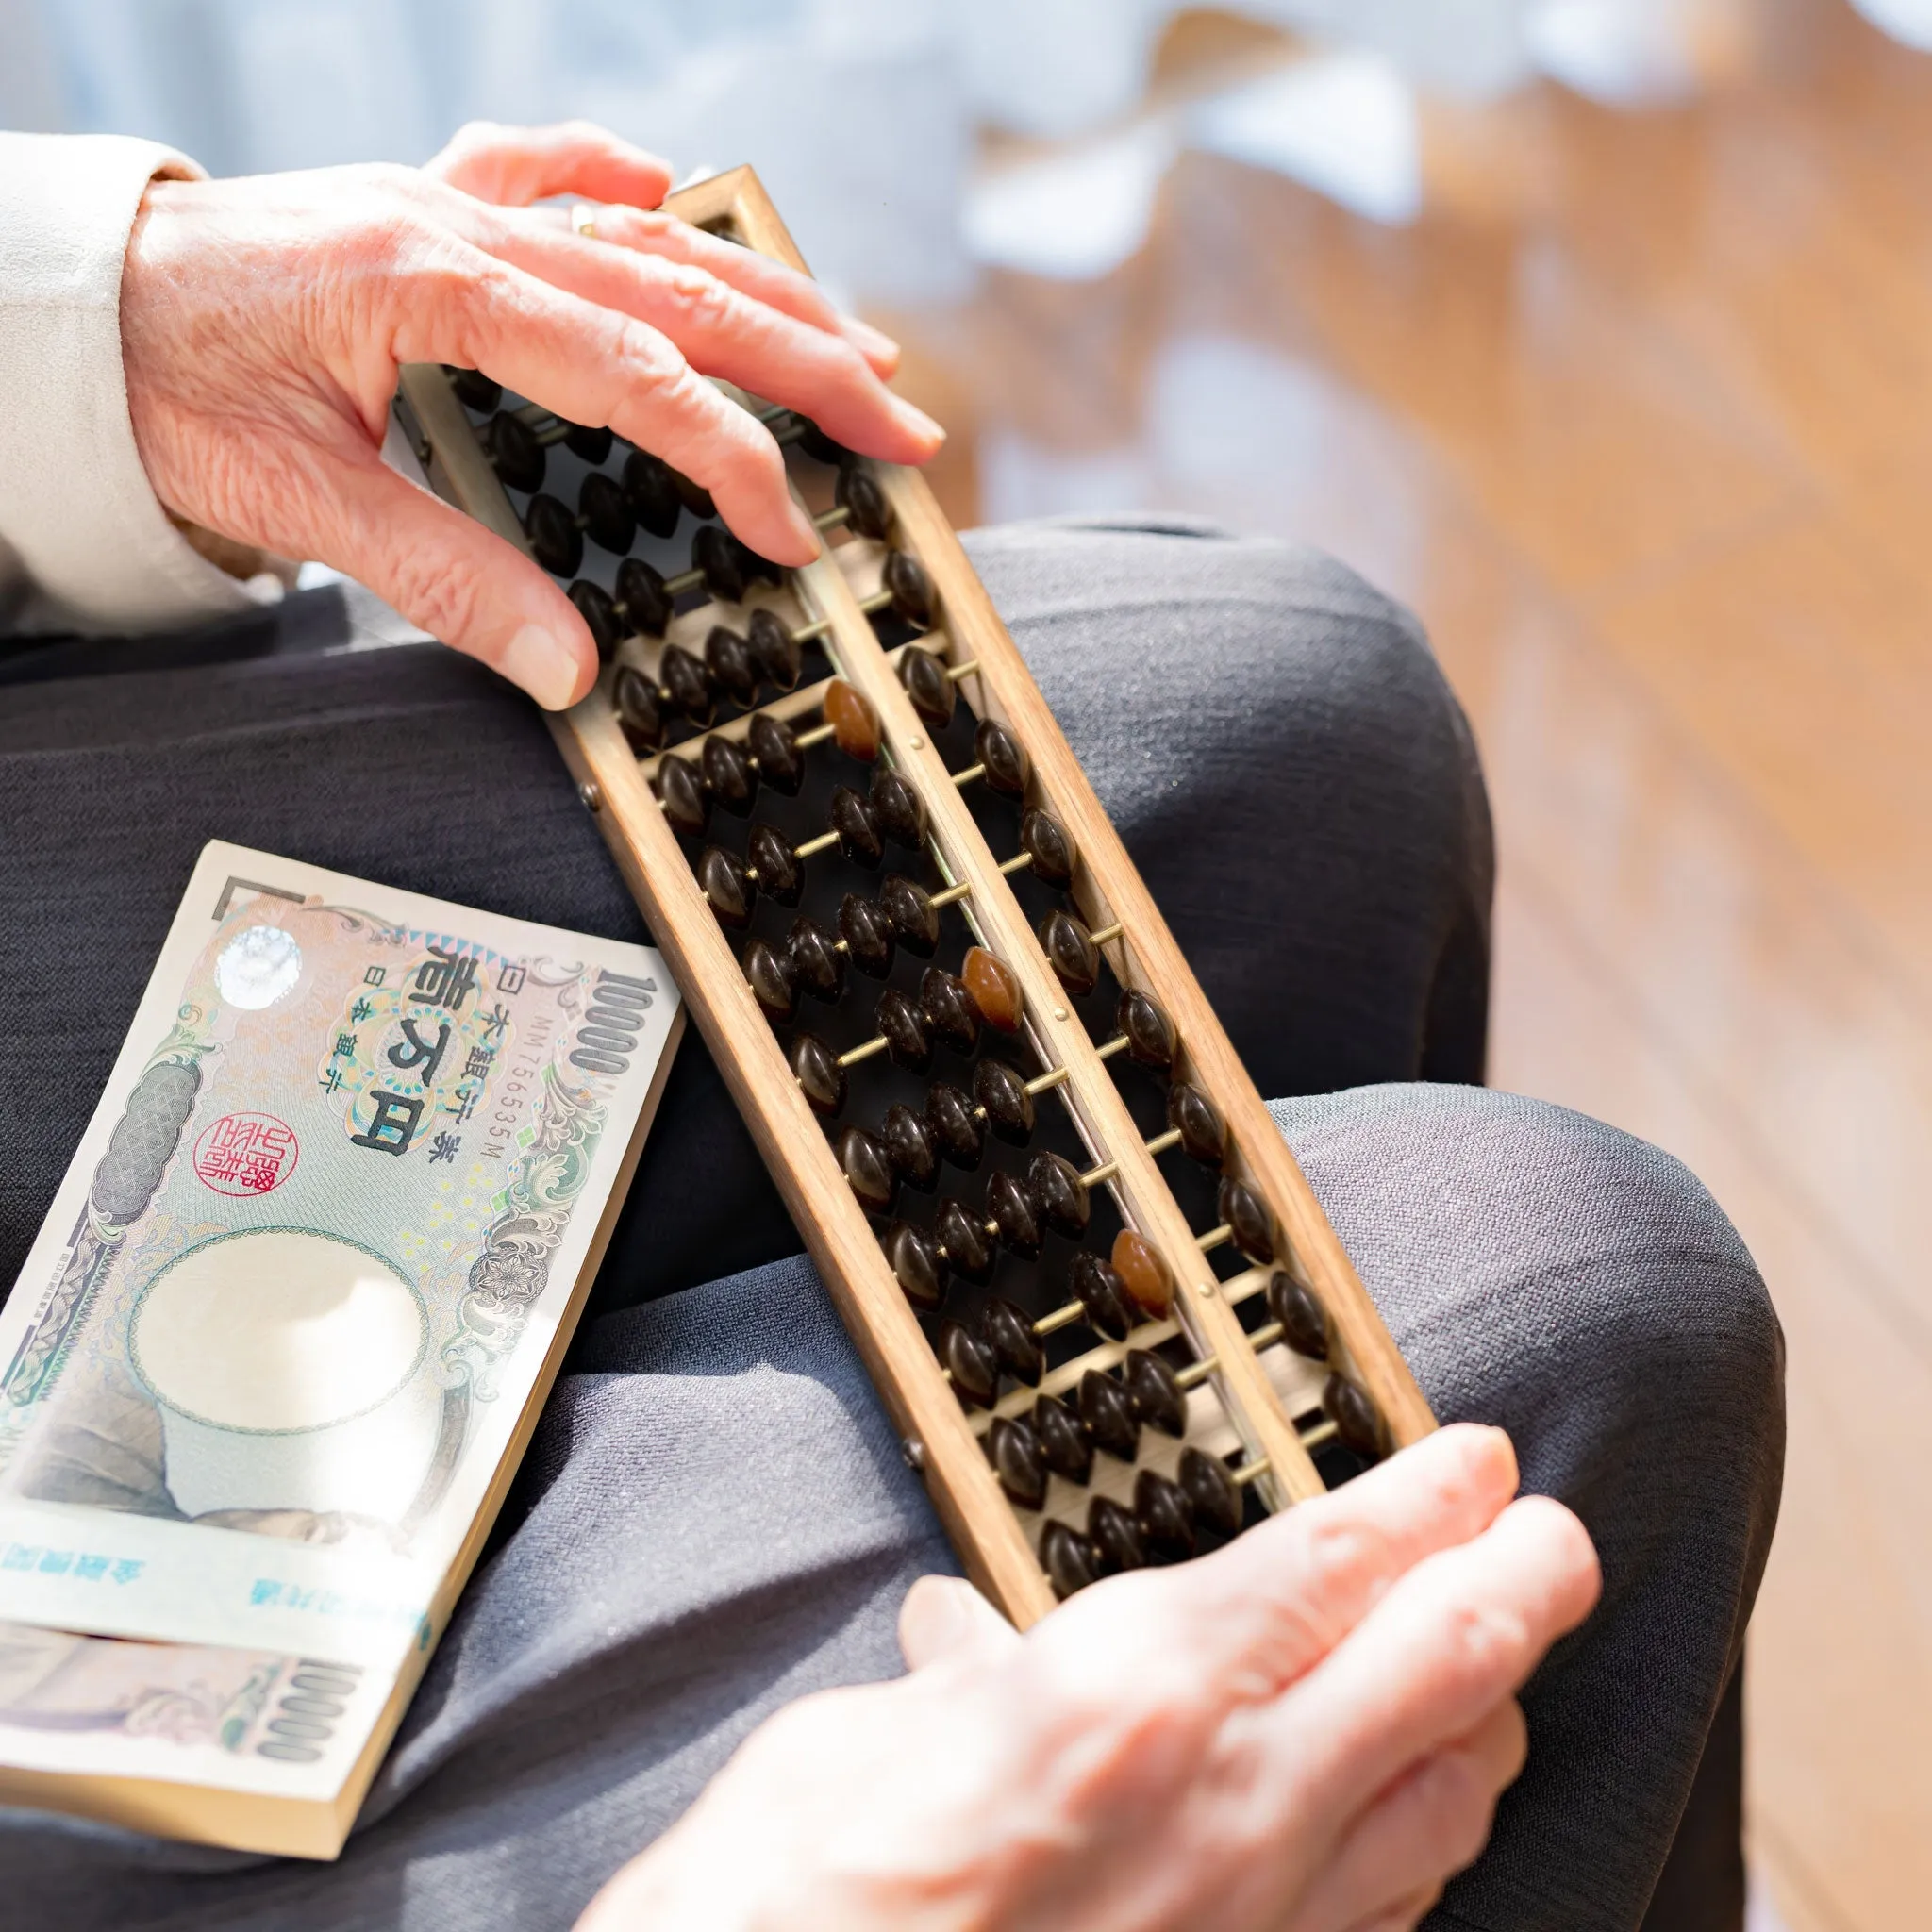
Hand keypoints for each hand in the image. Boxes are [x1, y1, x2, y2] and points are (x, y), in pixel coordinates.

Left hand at [119, 120, 940, 708]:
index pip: (633, 374)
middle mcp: (462, 223)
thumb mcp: (299, 500)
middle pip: (678, 290)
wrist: (74, 304)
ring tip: (855, 341)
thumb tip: (568, 668)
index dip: (731, 456)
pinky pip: (541, 170)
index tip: (792, 529)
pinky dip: (615, 183)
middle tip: (904, 424)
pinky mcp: (426, 202)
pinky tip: (669, 188)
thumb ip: (445, 582)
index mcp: (436, 286)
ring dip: (761, 291)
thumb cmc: (168, 387)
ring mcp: (450, 201)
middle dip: (806, 363)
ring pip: (643, 237)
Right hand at [576, 1424, 1598, 1931]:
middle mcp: (1233, 1804)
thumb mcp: (861, 1738)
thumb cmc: (811, 1903)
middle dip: (1525, 1579)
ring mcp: (1264, 1918)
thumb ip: (954, 1684)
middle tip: (1551, 1532)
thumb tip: (965, 1646)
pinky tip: (1424, 1816)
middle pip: (1449, 1664)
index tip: (1480, 1461)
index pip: (1338, 1562)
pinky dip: (1436, 1836)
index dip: (1433, 1498)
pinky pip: (1398, 1907)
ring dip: (1498, 1707)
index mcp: (1133, 1692)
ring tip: (1504, 1657)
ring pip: (1456, 1795)